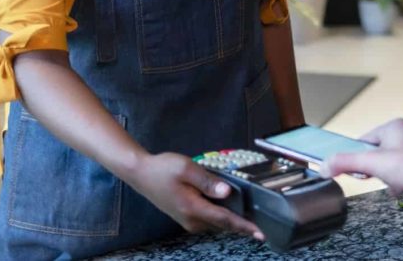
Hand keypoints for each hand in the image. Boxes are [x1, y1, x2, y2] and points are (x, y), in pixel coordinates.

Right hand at [129, 152, 262, 239]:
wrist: (141, 174)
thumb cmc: (163, 169)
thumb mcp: (187, 169)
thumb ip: (208, 181)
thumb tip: (227, 193)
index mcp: (194, 209)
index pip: (225, 220)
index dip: (245, 227)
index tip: (261, 234)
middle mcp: (192, 220)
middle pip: (223, 225)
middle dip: (242, 225)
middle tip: (262, 223)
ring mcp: (188, 221)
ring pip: (216, 224)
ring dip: (232, 221)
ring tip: (250, 216)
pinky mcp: (185, 217)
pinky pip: (209, 220)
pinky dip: (221, 217)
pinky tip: (229, 208)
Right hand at [321, 119, 402, 194]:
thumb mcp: (370, 163)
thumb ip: (345, 163)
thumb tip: (325, 165)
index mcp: (395, 125)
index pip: (365, 139)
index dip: (359, 156)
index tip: (358, 168)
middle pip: (377, 153)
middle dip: (376, 168)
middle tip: (380, 175)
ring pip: (390, 164)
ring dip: (388, 177)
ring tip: (395, 181)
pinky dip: (401, 182)